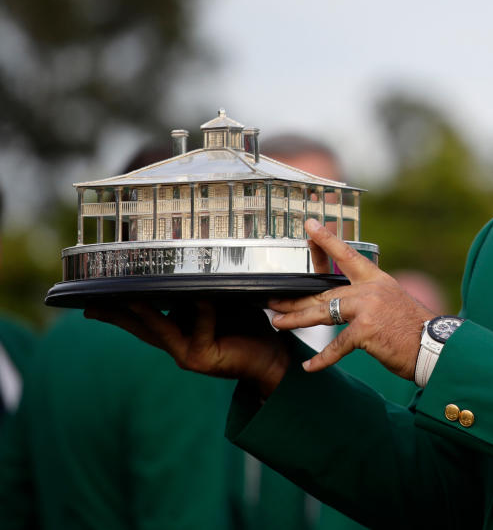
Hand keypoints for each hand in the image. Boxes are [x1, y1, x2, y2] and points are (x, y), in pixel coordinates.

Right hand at [85, 301, 290, 398]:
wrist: (271, 355)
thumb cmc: (247, 326)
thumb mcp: (219, 303)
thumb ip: (198, 292)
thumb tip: (183, 263)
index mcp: (177, 331)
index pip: (141, 319)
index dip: (117, 310)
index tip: (90, 300)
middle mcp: (176, 345)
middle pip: (139, 327)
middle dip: (114, 314)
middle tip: (90, 304)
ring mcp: (186, 354)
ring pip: (160, 329)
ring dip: (145, 311)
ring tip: (129, 295)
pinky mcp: (202, 358)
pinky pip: (199, 327)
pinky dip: (202, 310)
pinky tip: (202, 296)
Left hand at [269, 219, 433, 379]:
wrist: (434, 346)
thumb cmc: (413, 329)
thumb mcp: (392, 303)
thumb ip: (368, 299)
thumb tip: (344, 303)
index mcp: (377, 280)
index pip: (347, 255)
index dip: (326, 240)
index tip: (309, 225)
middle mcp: (370, 289)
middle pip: (324, 291)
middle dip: (296, 297)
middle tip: (273, 299)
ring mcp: (367, 308)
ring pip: (322, 312)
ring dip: (297, 319)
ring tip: (278, 322)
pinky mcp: (365, 330)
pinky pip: (336, 345)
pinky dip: (322, 359)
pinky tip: (309, 366)